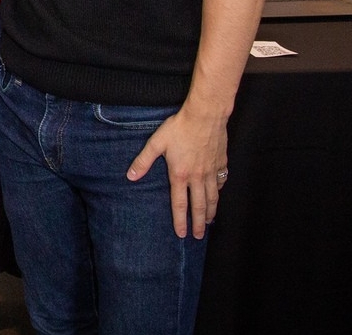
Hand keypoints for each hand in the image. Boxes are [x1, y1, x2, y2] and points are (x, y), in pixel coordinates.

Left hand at [126, 104, 228, 238]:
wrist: (205, 116)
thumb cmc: (179, 128)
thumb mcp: (156, 143)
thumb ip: (143, 161)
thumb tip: (130, 177)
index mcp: (180, 174)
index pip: (180, 204)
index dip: (180, 220)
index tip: (181, 234)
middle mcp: (197, 177)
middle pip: (199, 205)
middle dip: (198, 223)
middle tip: (198, 236)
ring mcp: (211, 170)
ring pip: (213, 196)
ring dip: (211, 211)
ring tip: (209, 222)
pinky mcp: (221, 162)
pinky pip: (221, 181)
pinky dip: (219, 191)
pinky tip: (218, 194)